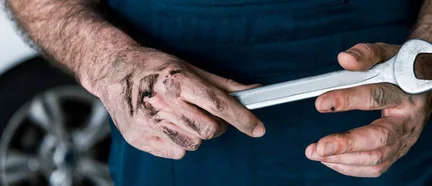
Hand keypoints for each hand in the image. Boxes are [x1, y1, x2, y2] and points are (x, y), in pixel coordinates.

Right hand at [93, 47, 264, 158]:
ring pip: (195, 143)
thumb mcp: (188, 67)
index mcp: (176, 81)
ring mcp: (148, 123)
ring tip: (183, 115)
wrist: (112, 71)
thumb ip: (222, 84)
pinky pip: (177, 152)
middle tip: (210, 114)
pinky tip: (168, 124)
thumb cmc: (153, 67)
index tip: (258, 128)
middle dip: (218, 125)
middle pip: (209, 129)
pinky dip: (180, 141)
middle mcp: (161, 103)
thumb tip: (253, 91)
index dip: (242, 118)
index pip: (218, 104)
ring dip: (197, 133)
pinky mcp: (139, 139)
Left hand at [305, 43, 431, 176]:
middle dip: (347, 144)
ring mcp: (406, 139)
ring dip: (344, 159)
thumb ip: (366, 54)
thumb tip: (344, 59)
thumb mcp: (388, 52)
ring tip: (316, 153)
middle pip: (379, 137)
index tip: (321, 103)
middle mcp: (409, 119)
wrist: (430, 80)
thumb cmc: (406, 67)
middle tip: (320, 147)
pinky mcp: (399, 150)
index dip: (348, 100)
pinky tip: (331, 160)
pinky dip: (351, 167)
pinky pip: (376, 167)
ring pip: (377, 158)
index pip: (376, 96)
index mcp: (408, 92)